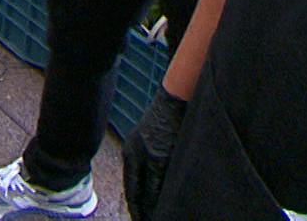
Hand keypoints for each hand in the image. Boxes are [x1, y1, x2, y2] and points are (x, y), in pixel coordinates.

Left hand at [121, 88, 186, 220]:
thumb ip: (146, 163)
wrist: (176, 98)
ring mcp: (148, 157)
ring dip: (154, 208)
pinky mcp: (162, 156)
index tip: (140, 219)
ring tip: (161, 218)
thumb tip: (153, 190)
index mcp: (130, 152)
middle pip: (137, 195)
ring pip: (150, 193)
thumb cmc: (166, 118)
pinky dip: (165, 197)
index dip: (136, 208)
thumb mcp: (147, 139)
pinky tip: (170, 206)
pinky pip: (162, 185)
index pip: (131, 190)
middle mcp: (135, 156)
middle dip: (144, 212)